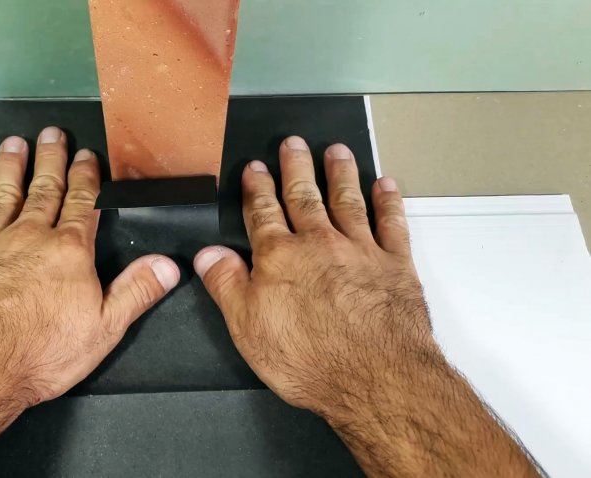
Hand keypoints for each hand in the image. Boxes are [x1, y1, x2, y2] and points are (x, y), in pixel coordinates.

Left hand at [0, 127, 179, 406]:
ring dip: (11, 167)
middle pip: (44, 189)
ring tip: (15, 143)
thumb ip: (137, 291)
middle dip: (51, 160)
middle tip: (52, 133)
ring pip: (3, 194)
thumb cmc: (40, 351)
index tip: (87, 156)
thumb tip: (167, 264)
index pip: (81, 204)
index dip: (86, 178)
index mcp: (68, 251)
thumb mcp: (105, 327)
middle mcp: (30, 237)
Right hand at [193, 137, 437, 412]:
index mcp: (280, 257)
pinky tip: (386, 185)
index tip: (254, 168)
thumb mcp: (247, 327)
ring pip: (347, 200)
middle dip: (295, 167)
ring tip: (337, 151)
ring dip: (341, 173)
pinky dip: (388, 202)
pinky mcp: (395, 265)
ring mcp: (360, 250)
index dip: (256, 188)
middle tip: (292, 143)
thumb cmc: (309, 358)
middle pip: (303, 196)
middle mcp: (319, 243)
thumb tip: (207, 254)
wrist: (374, 377)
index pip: (262, 213)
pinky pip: (391, 223)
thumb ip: (226, 284)